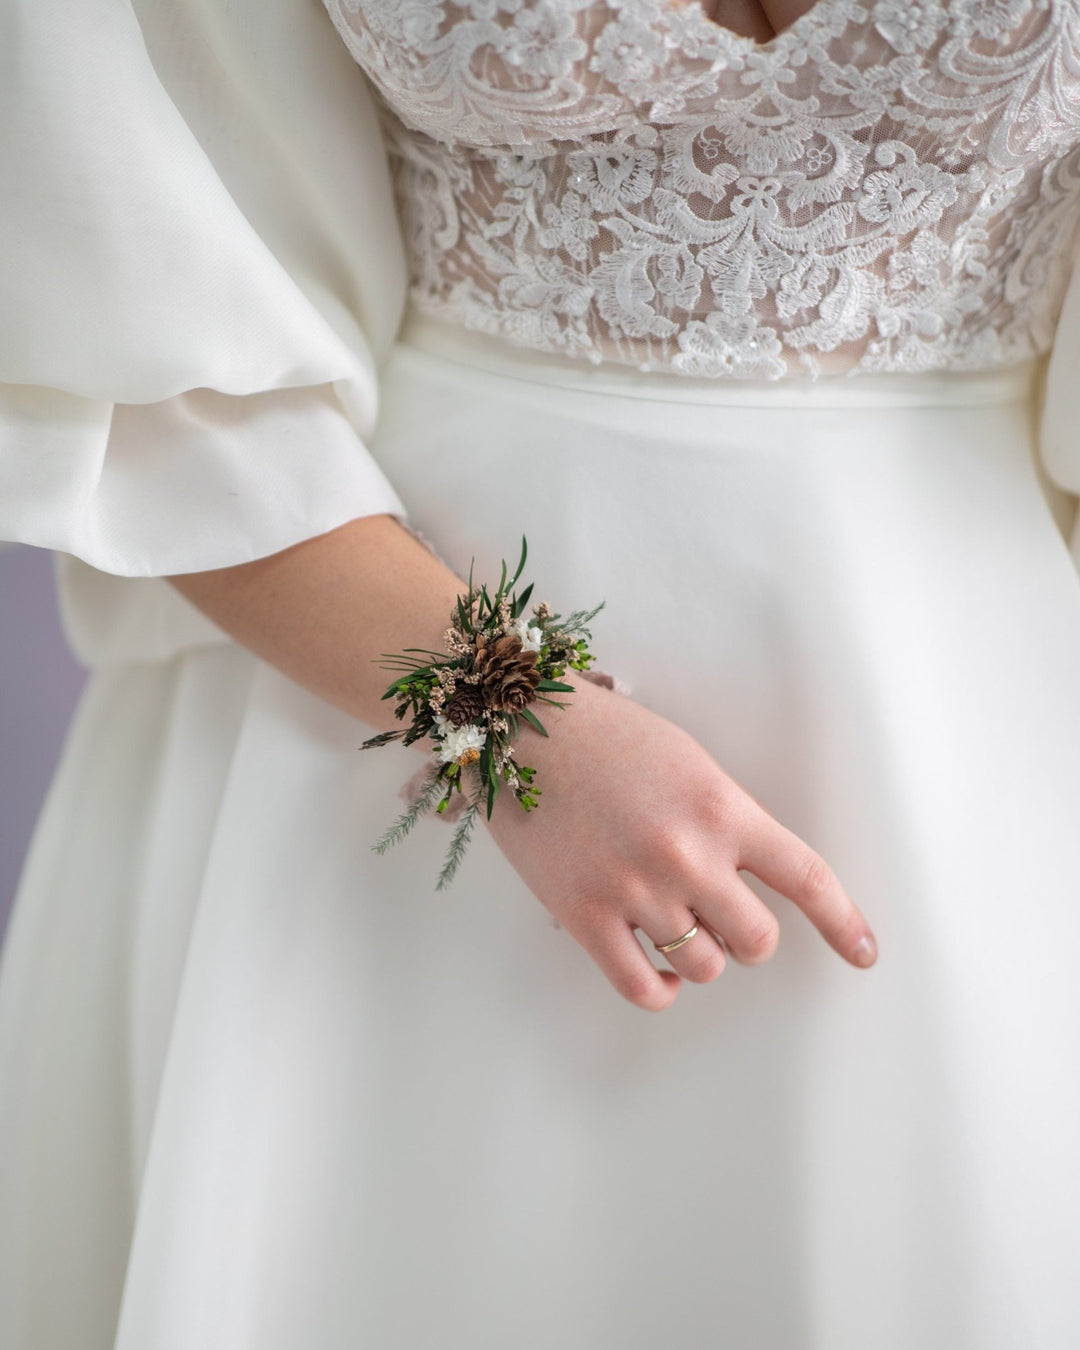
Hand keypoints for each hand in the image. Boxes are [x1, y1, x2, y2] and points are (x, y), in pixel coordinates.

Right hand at [485, 674, 877, 1011]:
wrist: (522, 727)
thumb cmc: (607, 737)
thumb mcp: (688, 762)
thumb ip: (725, 820)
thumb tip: (746, 880)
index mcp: (721, 807)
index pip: (805, 877)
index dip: (844, 922)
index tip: (865, 953)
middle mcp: (687, 853)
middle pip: (757, 941)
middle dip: (748, 938)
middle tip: (726, 920)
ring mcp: (635, 888)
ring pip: (704, 966)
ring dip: (700, 956)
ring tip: (677, 927)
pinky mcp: (584, 915)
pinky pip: (643, 987)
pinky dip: (661, 988)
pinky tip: (657, 966)